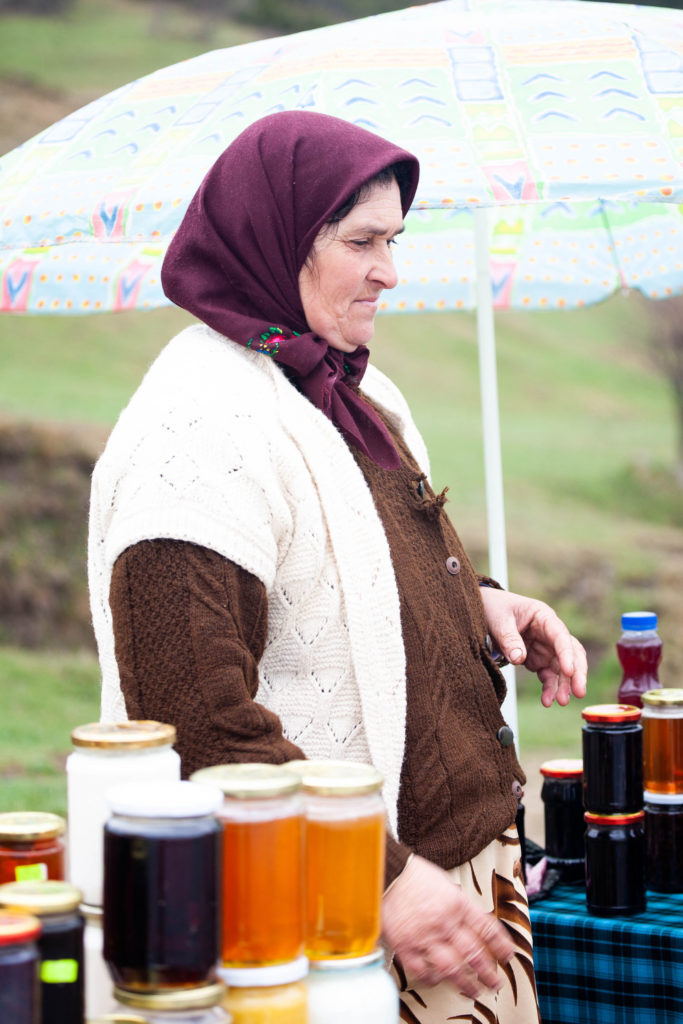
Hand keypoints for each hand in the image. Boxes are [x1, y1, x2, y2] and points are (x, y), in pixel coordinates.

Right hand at [382, 855, 513, 995]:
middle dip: (487, 973)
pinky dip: (431, 979)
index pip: (487, 929)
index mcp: (457, 904)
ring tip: (472, 991)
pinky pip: (421, 970)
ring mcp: (425, 936)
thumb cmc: (415, 876)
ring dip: (465, 983)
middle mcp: (445, 922)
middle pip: (473, 954)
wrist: (388, 872)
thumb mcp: (446, 884)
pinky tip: (436, 980)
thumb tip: (472, 923)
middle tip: (494, 983)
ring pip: (451, 968)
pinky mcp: (405, 945)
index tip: (508, 956)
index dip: (501, 946)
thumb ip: (459, 906)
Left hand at [479, 586, 586, 706]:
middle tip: (579, 692)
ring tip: (562, 701)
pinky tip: (547, 701)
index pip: (561, 636)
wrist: (483, 611)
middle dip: (577, 673)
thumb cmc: (494, 609)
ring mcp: (545, 648)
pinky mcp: (537, 660)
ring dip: (564, 685)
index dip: (567, 654)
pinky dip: (549, 688)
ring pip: (562, 668)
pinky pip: (548, 676)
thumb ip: (508, 638)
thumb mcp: (498, 620)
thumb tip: (518, 658)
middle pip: (571, 653)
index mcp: (543, 617)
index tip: (568, 671)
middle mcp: (549, 633)